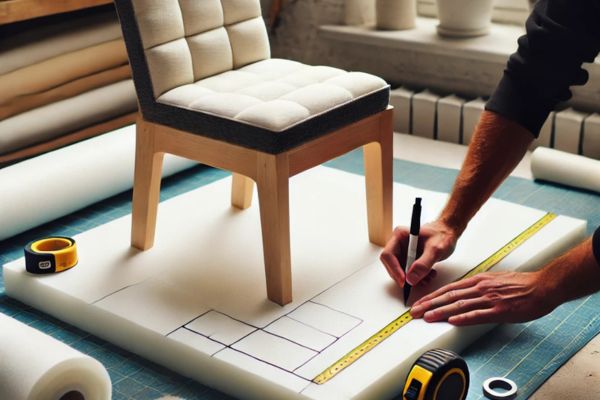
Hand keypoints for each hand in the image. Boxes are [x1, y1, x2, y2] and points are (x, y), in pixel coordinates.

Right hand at [380, 221, 457, 287]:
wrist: (449, 233)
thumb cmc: (442, 236)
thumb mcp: (435, 250)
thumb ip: (423, 264)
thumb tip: (410, 279)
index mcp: (400, 236)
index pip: (388, 255)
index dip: (394, 269)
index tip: (404, 281)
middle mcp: (398, 244)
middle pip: (391, 264)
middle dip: (403, 276)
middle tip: (415, 283)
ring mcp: (403, 252)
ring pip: (399, 270)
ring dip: (411, 279)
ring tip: (427, 278)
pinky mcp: (409, 259)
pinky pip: (407, 272)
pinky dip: (417, 278)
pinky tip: (428, 276)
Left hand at [410, 271, 556, 324]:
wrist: (542, 286)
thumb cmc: (522, 284)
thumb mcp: (495, 280)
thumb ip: (479, 286)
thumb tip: (465, 293)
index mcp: (478, 280)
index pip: (449, 289)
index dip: (432, 296)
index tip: (420, 303)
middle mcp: (480, 288)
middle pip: (449, 296)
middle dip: (429, 304)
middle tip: (415, 312)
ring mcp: (489, 299)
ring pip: (459, 305)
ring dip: (440, 311)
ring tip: (426, 317)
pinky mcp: (500, 310)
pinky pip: (478, 314)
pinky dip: (463, 318)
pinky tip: (452, 321)